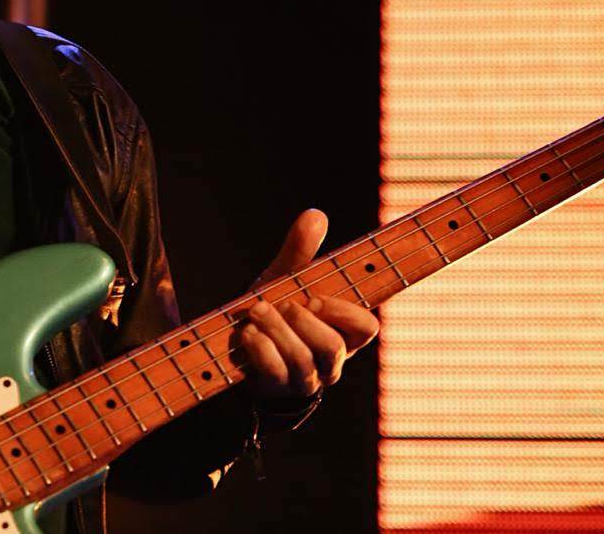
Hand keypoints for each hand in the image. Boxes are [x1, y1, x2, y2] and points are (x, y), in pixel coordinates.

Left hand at [239, 209, 379, 399]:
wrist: (237, 346)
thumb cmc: (273, 309)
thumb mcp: (286, 279)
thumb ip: (300, 251)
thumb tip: (316, 214)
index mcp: (342, 332)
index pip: (367, 327)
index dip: (345, 313)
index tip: (316, 297)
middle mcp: (329, 360)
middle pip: (333, 347)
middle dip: (303, 322)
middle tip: (282, 303)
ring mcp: (304, 379)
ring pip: (303, 360)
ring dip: (276, 331)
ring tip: (257, 312)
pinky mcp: (277, 389)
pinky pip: (275, 373)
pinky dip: (259, 348)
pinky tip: (246, 332)